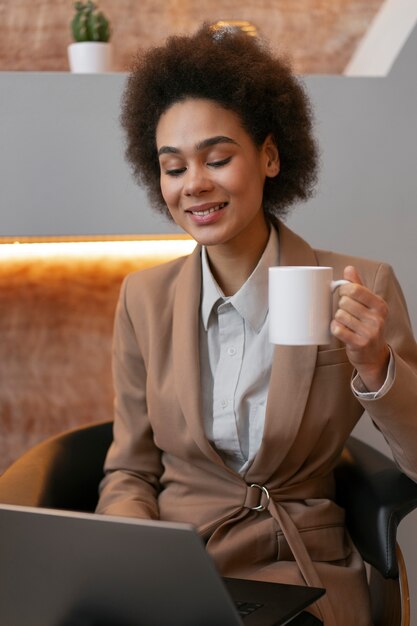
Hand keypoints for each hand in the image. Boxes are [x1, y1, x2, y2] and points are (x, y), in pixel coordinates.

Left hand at [331, 266, 389, 390]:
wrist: (372, 355)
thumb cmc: (367, 326)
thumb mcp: (367, 305)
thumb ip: (358, 286)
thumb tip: (349, 268)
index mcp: (379, 305)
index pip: (354, 289)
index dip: (342, 290)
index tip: (342, 294)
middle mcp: (377, 318)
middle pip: (344, 302)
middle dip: (340, 306)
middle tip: (345, 313)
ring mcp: (369, 332)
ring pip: (339, 315)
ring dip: (337, 319)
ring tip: (345, 323)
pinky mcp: (359, 343)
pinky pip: (338, 329)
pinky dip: (335, 329)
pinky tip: (339, 330)